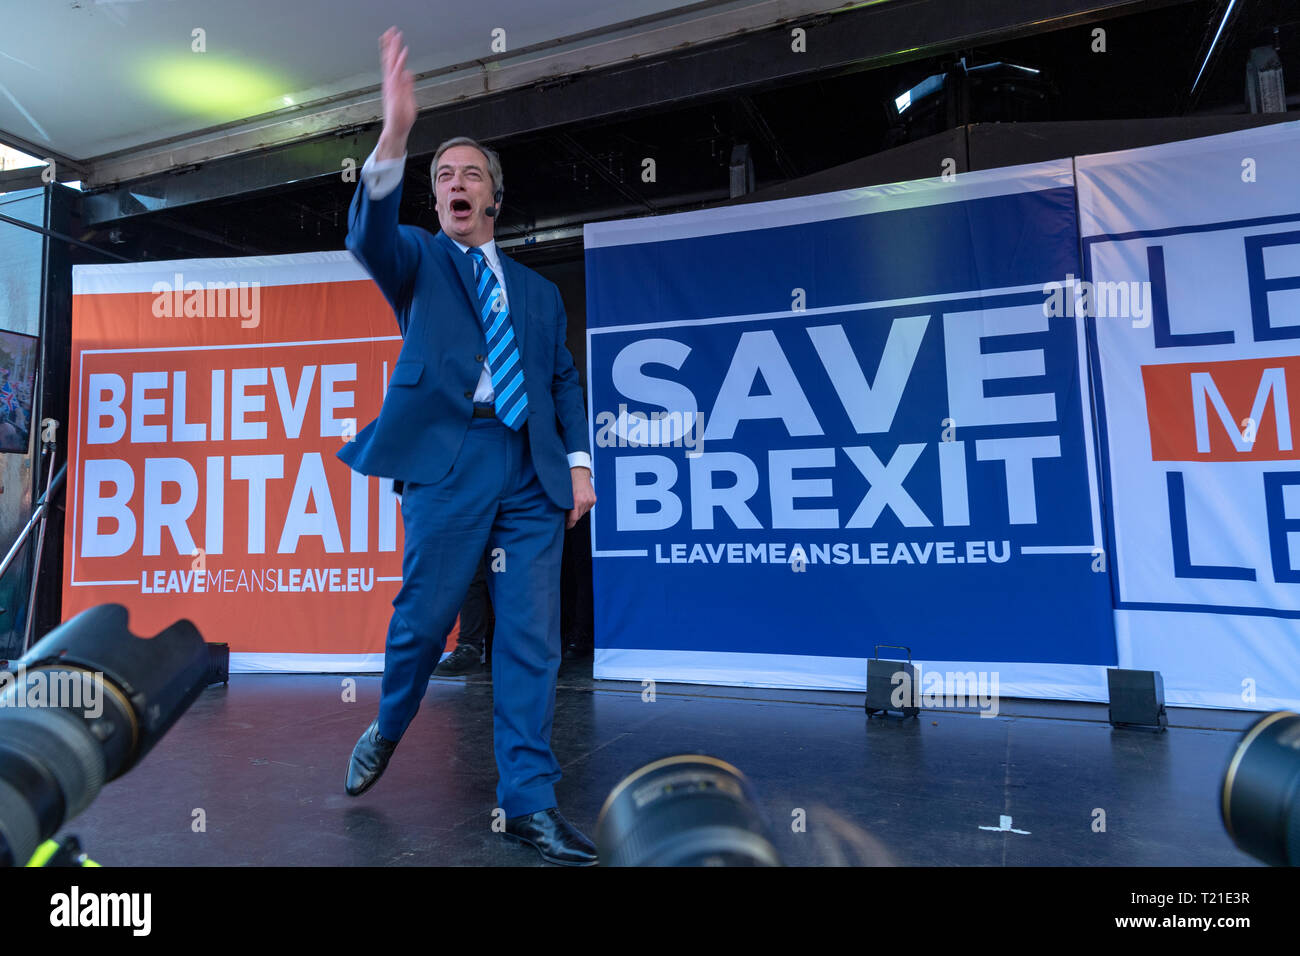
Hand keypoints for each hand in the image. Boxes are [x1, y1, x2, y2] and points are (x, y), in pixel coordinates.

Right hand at [376, 27, 414, 158]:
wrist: (397, 130)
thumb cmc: (401, 118)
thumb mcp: (408, 98)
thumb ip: (408, 85)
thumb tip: (408, 73)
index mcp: (393, 84)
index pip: (392, 63)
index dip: (392, 50)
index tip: (393, 37)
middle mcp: (391, 83)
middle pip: (389, 60)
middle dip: (391, 45)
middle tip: (392, 31)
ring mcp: (391, 87)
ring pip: (391, 64)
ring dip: (393, 50)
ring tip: (395, 37)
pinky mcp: (394, 92)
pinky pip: (397, 75)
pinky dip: (400, 64)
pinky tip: (403, 55)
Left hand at [567, 467, 594, 529]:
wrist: (579, 471)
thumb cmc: (568, 481)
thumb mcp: (563, 494)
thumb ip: (563, 505)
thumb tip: (561, 516)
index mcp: (576, 500)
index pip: (573, 519)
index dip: (569, 524)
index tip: (566, 526)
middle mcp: (584, 501)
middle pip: (578, 517)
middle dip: (572, 516)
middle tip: (567, 513)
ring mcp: (590, 500)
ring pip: (583, 512)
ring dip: (578, 511)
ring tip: (573, 504)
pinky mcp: (593, 499)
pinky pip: (587, 508)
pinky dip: (583, 506)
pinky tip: (579, 500)